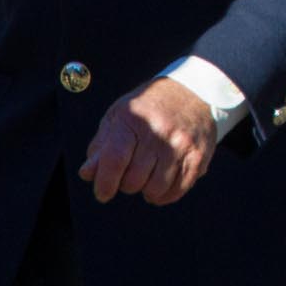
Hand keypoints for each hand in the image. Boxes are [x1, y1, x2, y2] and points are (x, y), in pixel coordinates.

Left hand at [80, 78, 217, 204]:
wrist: (193, 90)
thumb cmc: (148, 107)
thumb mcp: (119, 117)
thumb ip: (101, 146)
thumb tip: (87, 174)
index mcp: (134, 119)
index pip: (114, 160)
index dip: (105, 183)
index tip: (103, 193)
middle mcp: (159, 131)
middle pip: (134, 179)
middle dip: (127, 184)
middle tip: (130, 174)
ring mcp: (181, 144)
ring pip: (156, 189)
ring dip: (147, 191)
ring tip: (147, 178)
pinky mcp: (198, 155)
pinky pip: (179, 189)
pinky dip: (166, 195)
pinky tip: (162, 185)